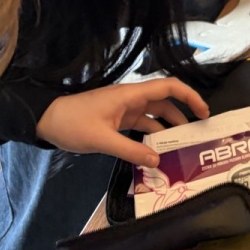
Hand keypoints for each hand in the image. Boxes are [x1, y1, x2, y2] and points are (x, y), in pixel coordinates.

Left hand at [36, 80, 209, 166]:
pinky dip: (151, 136)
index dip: (189, 96)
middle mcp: (132, 99)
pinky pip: (141, 125)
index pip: (168, 87)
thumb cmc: (73, 123)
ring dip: (167, 127)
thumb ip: (130, 151)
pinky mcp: (117, 120)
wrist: (46, 120)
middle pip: (165, 102)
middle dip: (183, 115)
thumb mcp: (101, 140)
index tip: (204, 113)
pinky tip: (156, 151)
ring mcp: (124, 109)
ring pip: (154, 115)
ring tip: (179, 146)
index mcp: (131, 95)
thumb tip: (157, 162)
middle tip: (196, 134)